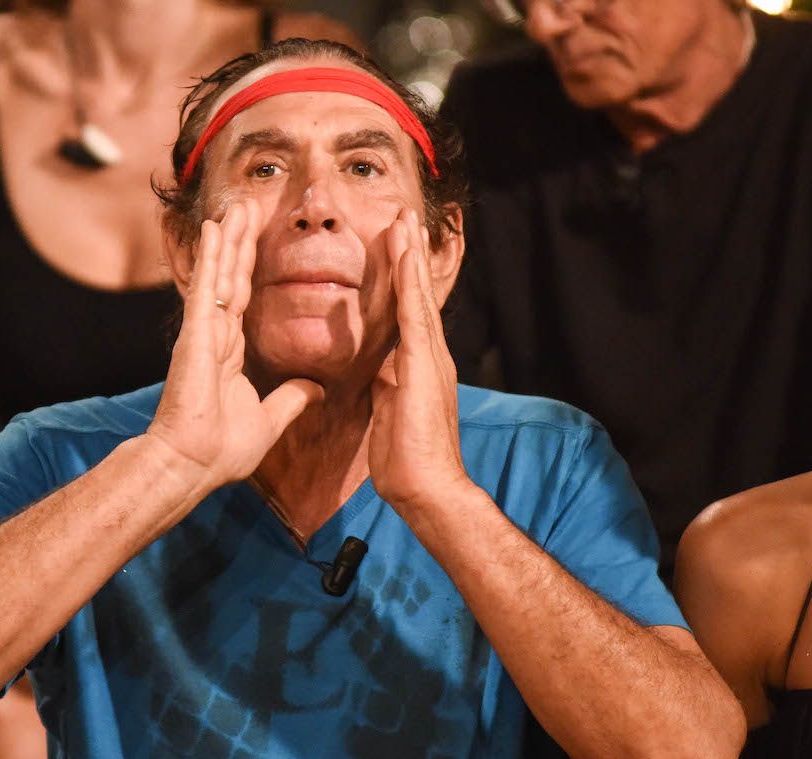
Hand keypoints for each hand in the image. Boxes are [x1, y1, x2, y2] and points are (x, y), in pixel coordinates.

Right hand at [147, 200, 323, 489]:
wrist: (193, 464)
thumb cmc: (220, 450)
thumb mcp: (269, 420)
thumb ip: (291, 400)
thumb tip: (317, 389)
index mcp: (228, 351)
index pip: (242, 298)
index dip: (249, 267)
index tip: (254, 239)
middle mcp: (214, 335)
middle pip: (231, 277)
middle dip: (239, 241)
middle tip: (246, 206)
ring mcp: (203, 332)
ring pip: (220, 274)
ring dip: (228, 239)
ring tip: (236, 206)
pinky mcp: (196, 334)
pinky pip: (207, 288)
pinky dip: (212, 257)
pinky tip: (216, 229)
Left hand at [369, 209, 474, 515]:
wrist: (426, 487)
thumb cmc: (407, 459)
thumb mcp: (390, 413)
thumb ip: (389, 387)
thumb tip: (381, 373)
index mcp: (418, 365)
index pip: (409, 312)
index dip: (402, 278)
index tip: (395, 245)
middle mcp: (430, 355)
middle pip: (417, 294)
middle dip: (409, 255)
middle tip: (404, 217)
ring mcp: (430, 357)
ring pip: (418, 295)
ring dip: (410, 257)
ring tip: (405, 222)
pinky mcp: (423, 364)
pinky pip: (414, 314)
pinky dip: (409, 283)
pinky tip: (405, 256)